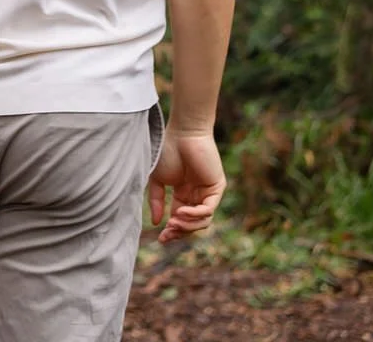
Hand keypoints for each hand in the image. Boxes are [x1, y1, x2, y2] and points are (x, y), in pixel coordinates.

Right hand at [148, 128, 225, 242]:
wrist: (181, 133)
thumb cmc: (167, 151)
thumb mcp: (157, 179)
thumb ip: (157, 201)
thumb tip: (156, 223)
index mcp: (182, 194)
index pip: (180, 220)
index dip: (172, 231)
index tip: (160, 239)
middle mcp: (196, 195)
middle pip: (192, 224)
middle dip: (179, 231)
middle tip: (167, 234)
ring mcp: (207, 192)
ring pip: (202, 221)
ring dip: (187, 225)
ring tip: (174, 221)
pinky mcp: (216, 187)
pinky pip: (208, 209)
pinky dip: (196, 214)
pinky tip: (182, 211)